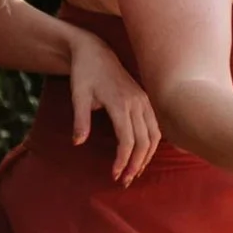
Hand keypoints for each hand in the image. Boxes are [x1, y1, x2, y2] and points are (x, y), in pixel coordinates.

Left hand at [61, 25, 160, 182]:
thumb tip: (78, 143)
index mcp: (120, 103)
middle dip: (136, 164)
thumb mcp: (77, 95)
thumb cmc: (84, 73)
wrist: (95, 51)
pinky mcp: (145, 99)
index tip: (114, 175)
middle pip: (144, 141)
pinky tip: (144, 154)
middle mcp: (136, 103)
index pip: (127, 140)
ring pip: (154, 135)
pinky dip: (152, 143)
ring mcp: (143, 100)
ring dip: (146, 156)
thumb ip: (80, 120)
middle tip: (125, 181)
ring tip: (136, 172)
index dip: (122, 160)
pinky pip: (155, 126)